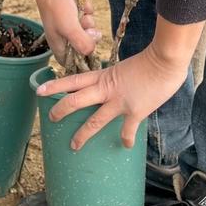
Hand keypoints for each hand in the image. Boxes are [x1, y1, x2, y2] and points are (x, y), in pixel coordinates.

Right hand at [24, 0, 100, 64]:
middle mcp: (63, 37)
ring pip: (88, 28)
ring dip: (87, 18)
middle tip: (83, 23)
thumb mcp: (70, 28)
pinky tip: (78, 1)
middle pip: (85, 44)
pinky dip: (85, 8)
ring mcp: (68, 24)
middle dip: (88, 33)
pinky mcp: (72, 12)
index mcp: (59, 46)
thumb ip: (82, 43)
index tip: (89, 46)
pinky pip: (87, 15)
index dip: (84, 57)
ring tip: (79, 10)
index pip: (74, 62)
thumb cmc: (57, 6)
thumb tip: (92, 50)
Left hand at [37, 44, 189, 149]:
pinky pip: (126, 130)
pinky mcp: (135, 111)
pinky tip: (124, 146)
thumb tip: (115, 89)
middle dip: (61, 110)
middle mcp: (107, 89)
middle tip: (50, 118)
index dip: (55, 86)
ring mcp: (120, 101)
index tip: (40, 91)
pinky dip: (125, 139)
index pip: (73, 80)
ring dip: (82, 134)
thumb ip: (117, 79)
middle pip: (76, 100)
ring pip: (94, 120)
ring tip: (73, 145)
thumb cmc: (150, 60)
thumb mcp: (125, 69)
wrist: (165, 60)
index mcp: (103, 76)